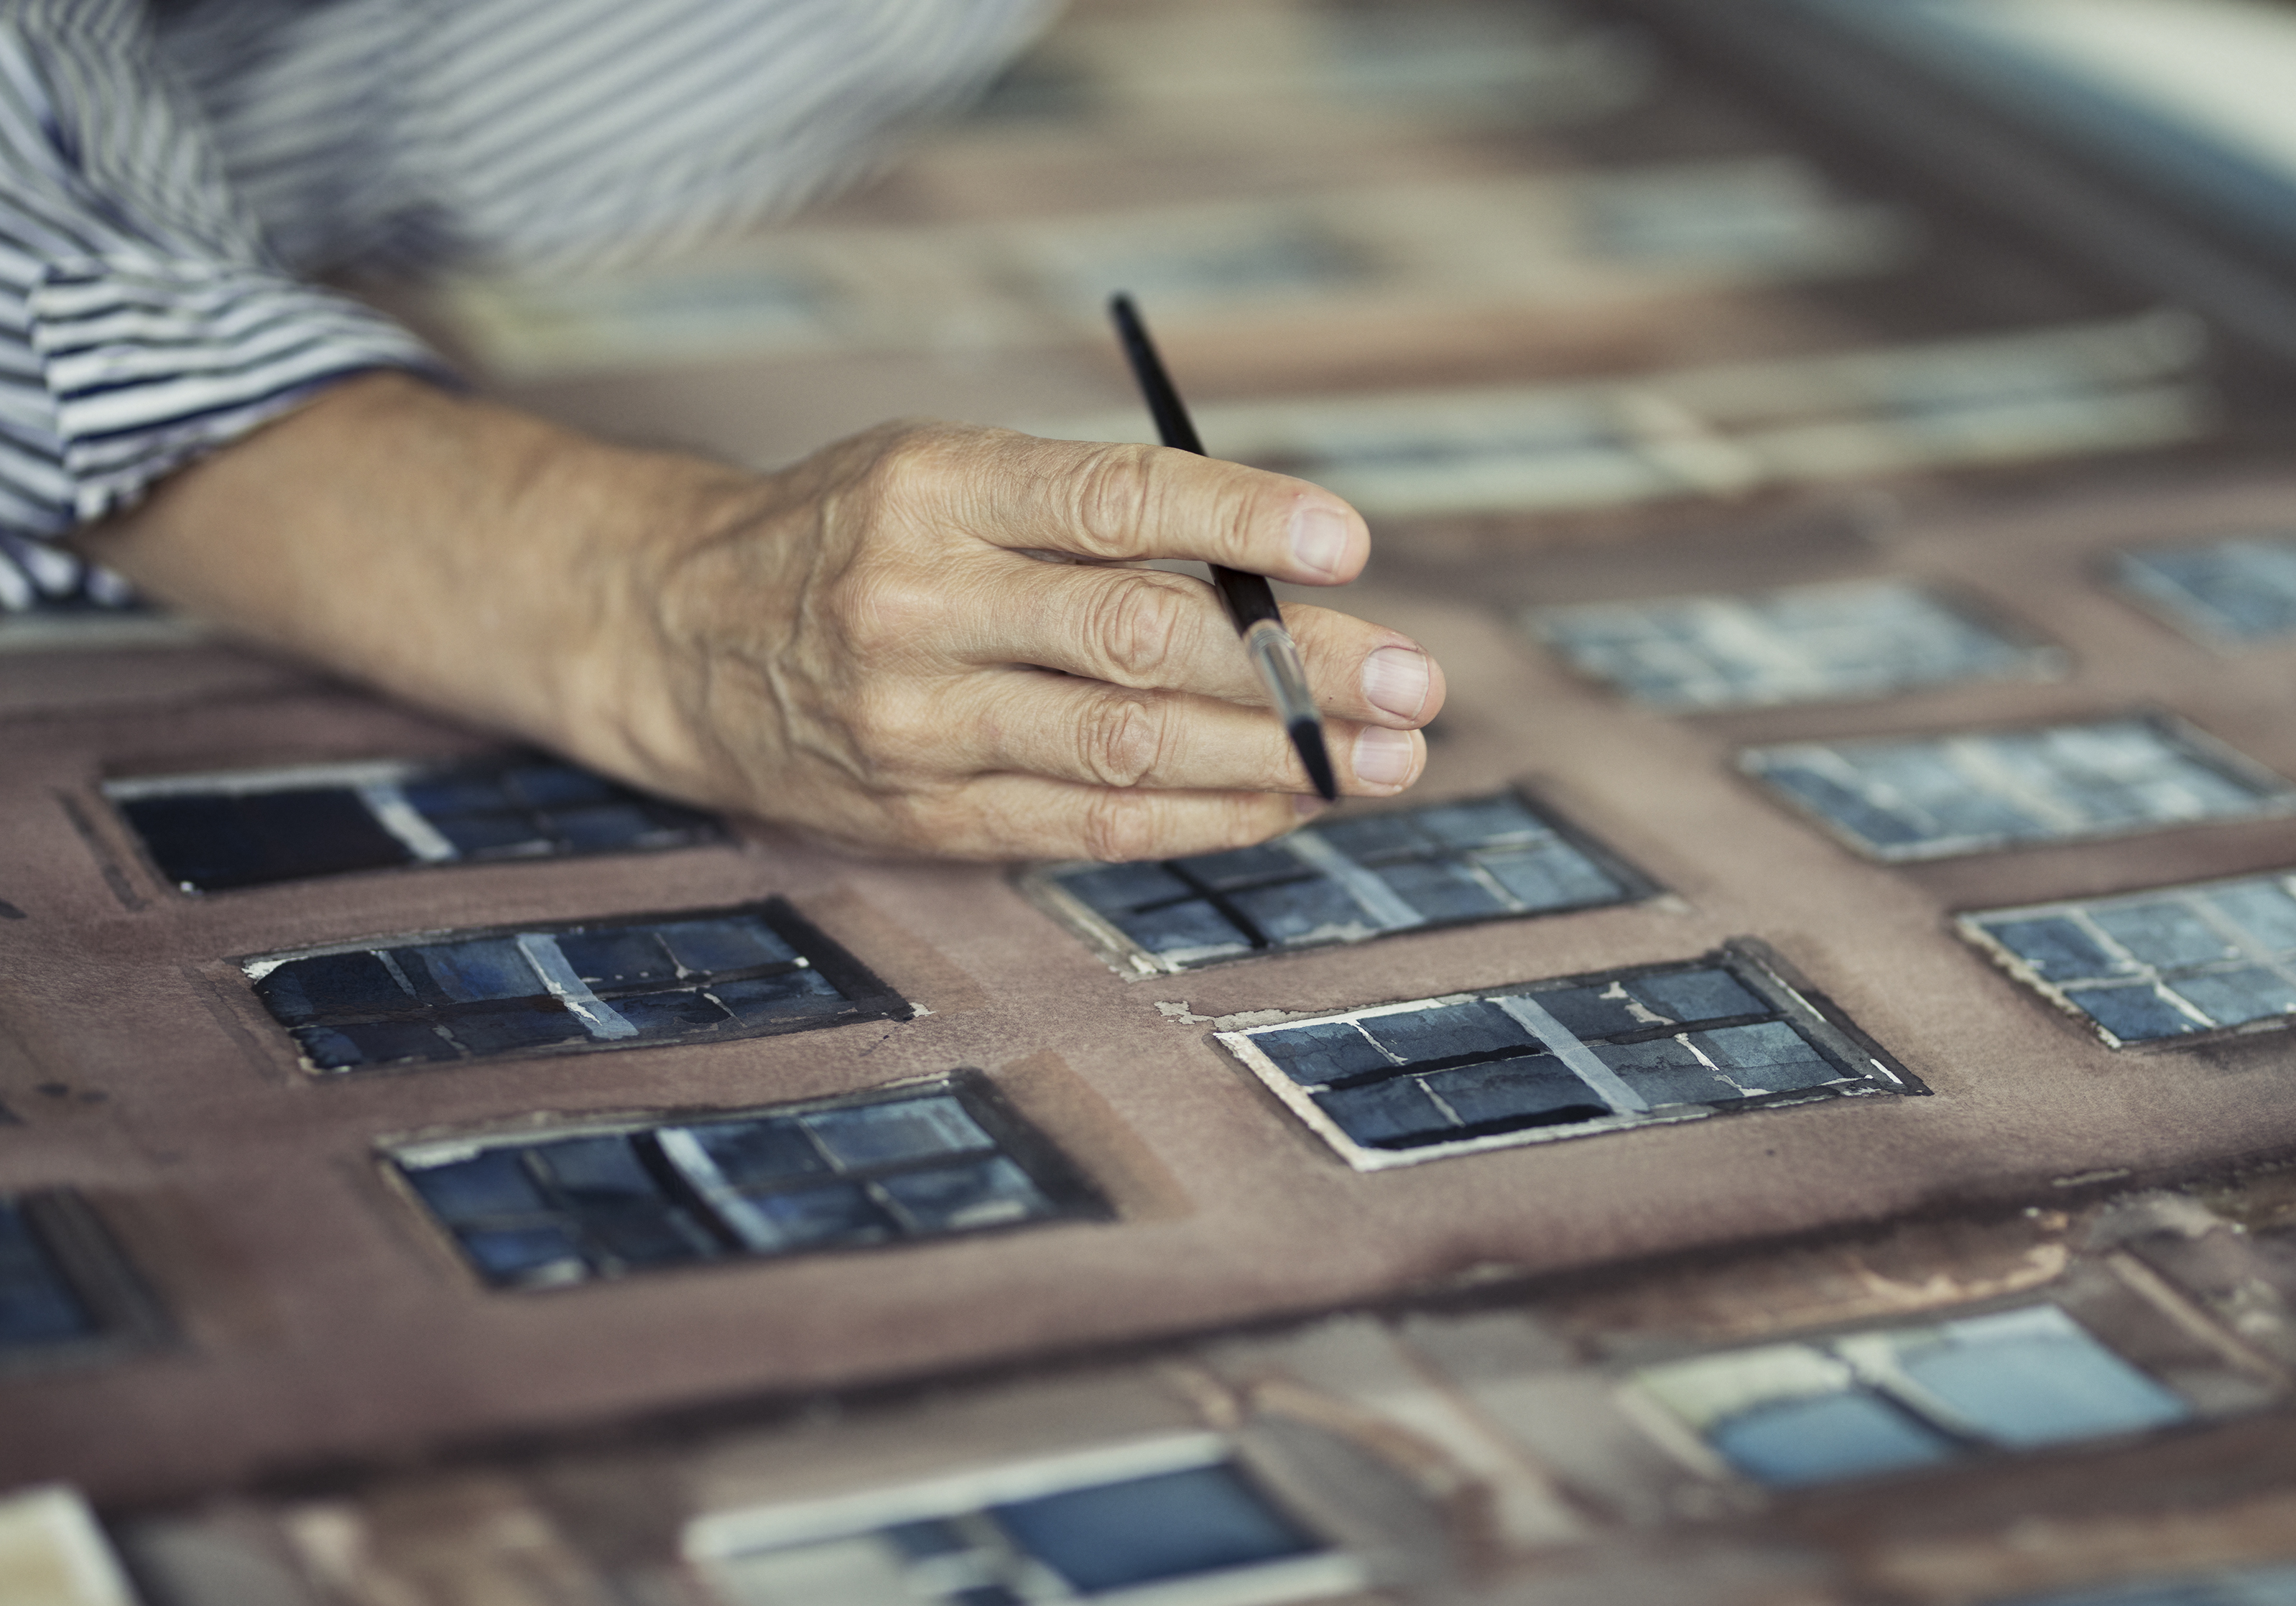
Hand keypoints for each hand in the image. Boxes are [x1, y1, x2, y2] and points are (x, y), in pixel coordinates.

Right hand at [607, 419, 1444, 858]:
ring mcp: (914, 721)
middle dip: (1295, 667)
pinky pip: (1086, 827)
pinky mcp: (918, 814)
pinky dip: (1201, 820)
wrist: (673, 634)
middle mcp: (917, 603)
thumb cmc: (850, 534)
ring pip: (1126, 749)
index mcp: (932, 485)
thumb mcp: (943, 473)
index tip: (1349, 545)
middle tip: (1414, 680)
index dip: (1240, 518)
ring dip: (1274, 759)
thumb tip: (1277, 582)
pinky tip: (1286, 802)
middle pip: (1140, 638)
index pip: (1110, 497)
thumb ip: (1085, 516)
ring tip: (1383, 757)